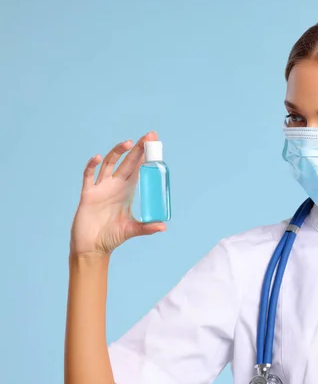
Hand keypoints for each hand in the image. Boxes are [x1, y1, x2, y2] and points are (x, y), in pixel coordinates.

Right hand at [70, 131, 165, 255]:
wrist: (92, 247)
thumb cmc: (112, 237)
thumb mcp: (132, 229)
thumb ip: (147, 227)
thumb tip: (164, 227)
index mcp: (127, 191)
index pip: (139, 169)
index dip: (146, 157)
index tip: (154, 144)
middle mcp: (115, 186)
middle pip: (127, 162)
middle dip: (137, 149)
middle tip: (148, 136)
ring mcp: (101, 188)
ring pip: (109, 164)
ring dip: (117, 152)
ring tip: (128, 143)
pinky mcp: (88, 194)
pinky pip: (88, 176)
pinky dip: (92, 166)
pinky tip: (98, 158)